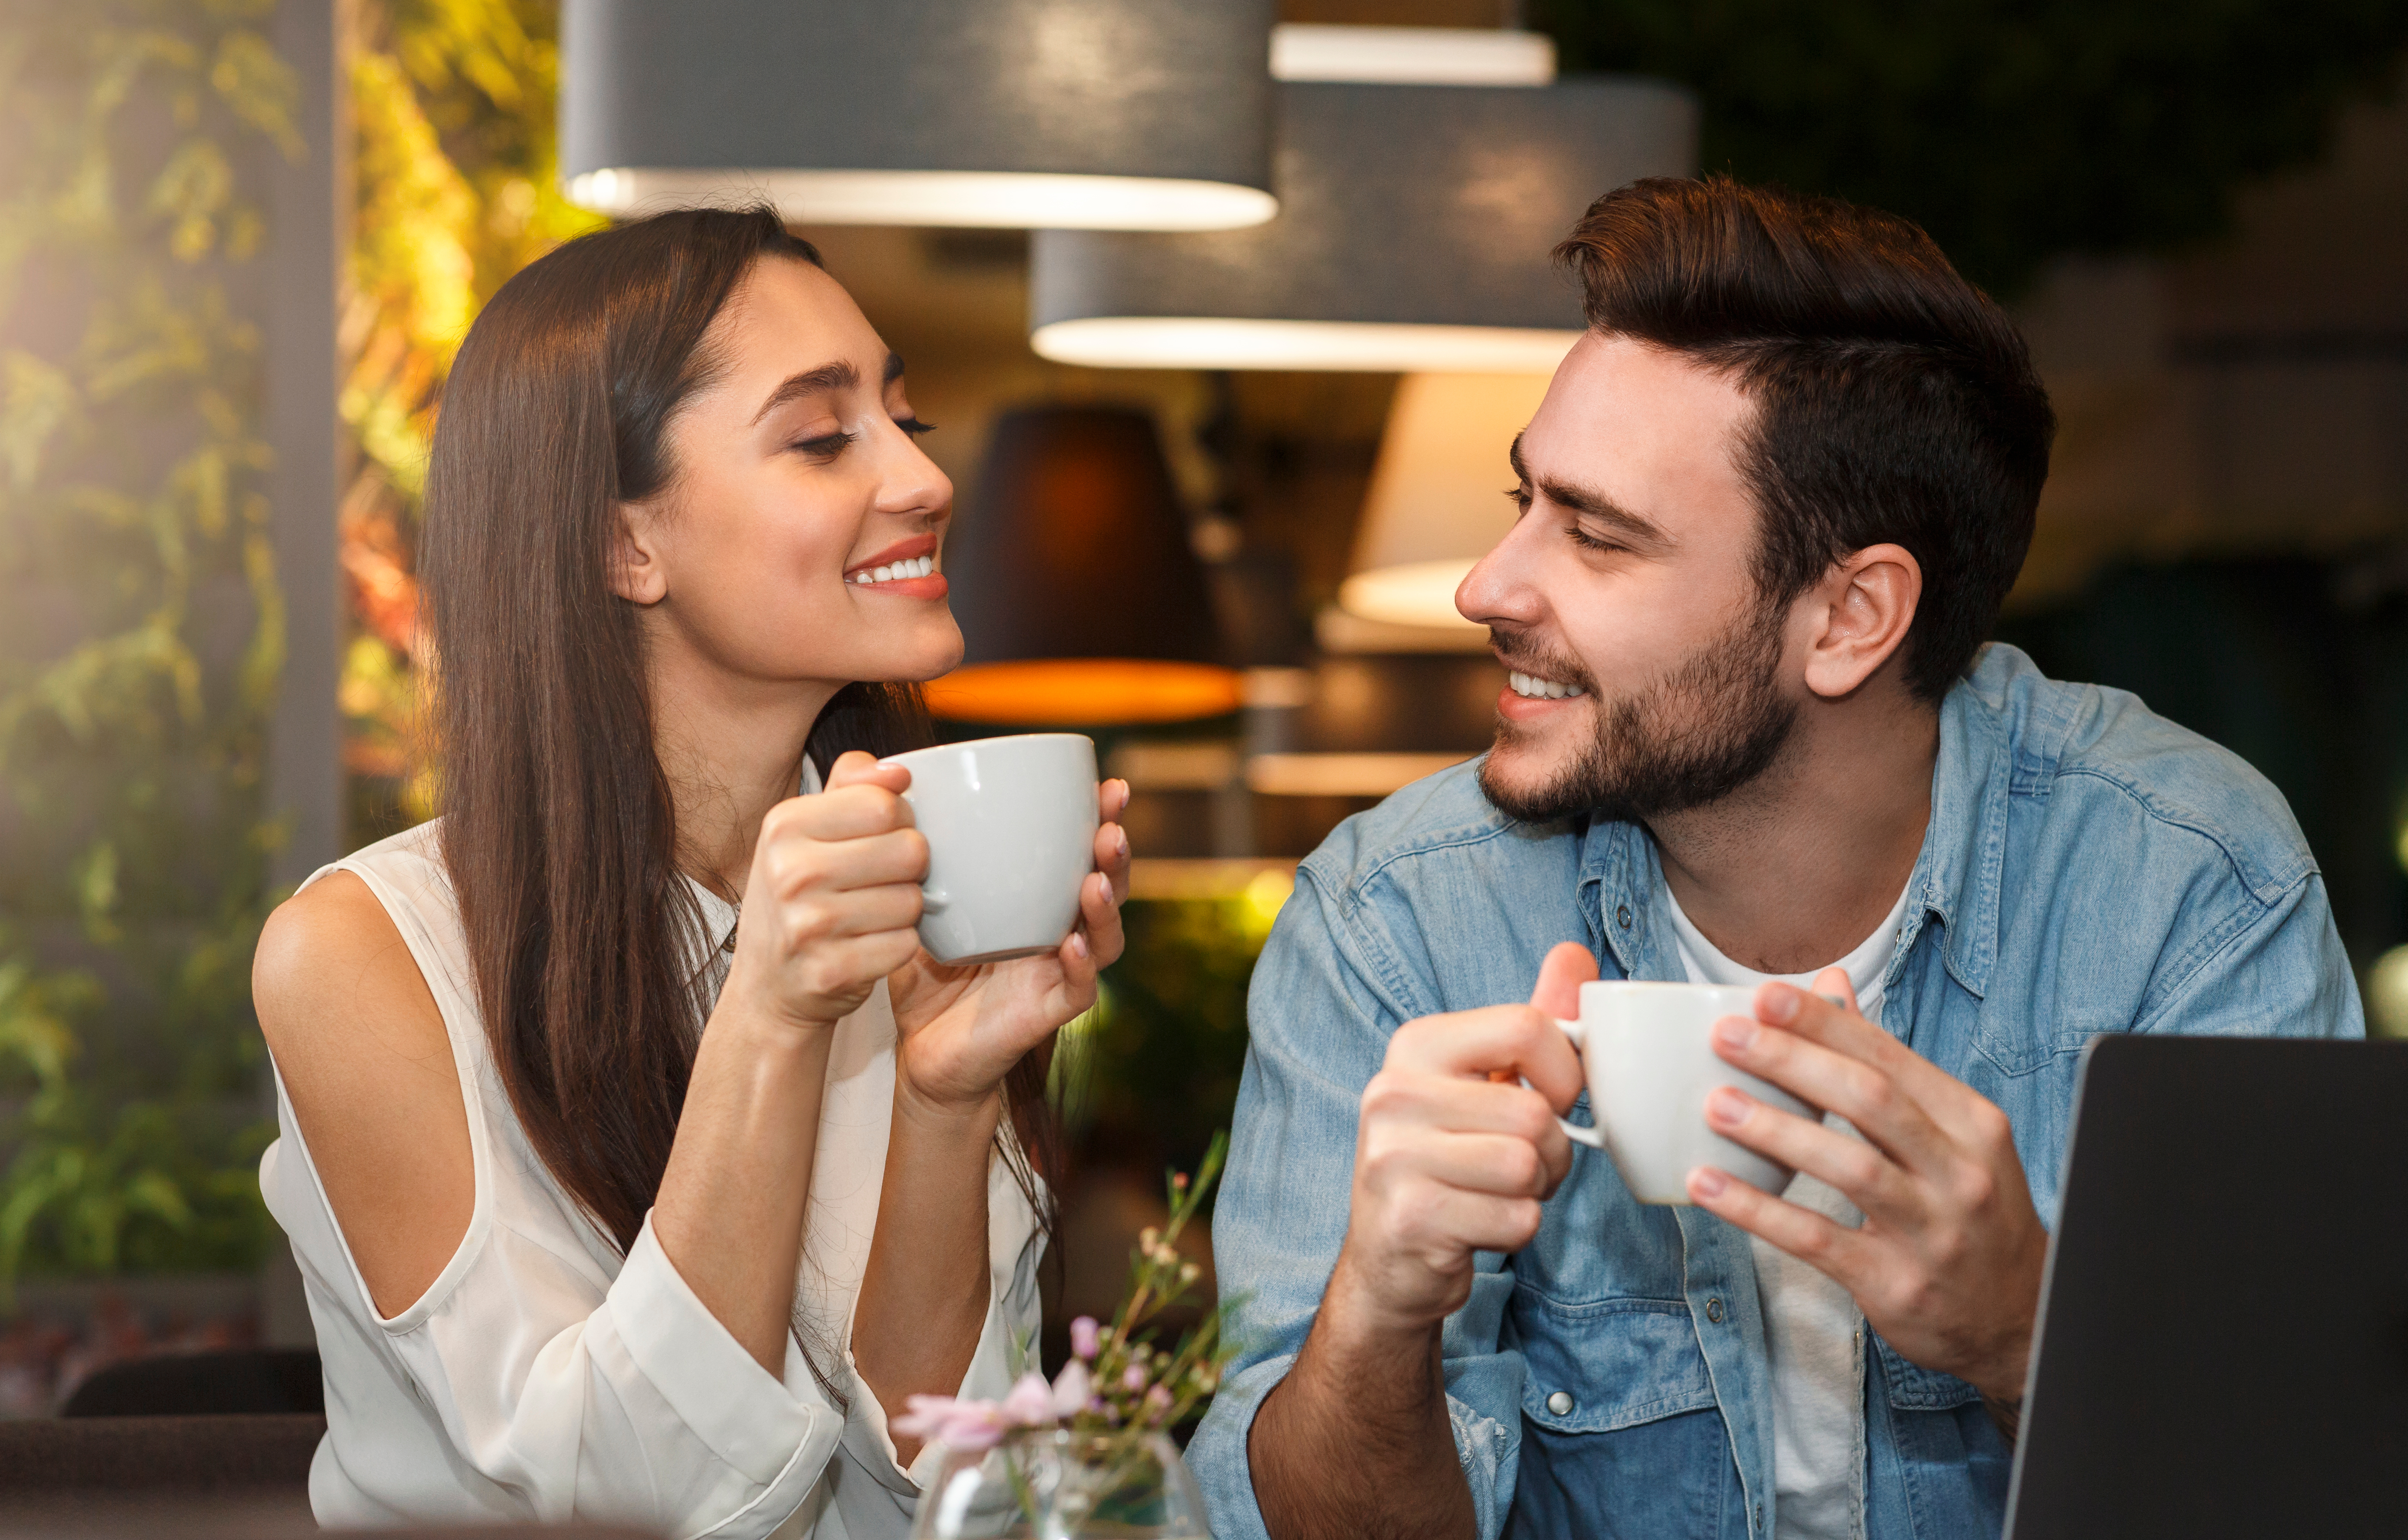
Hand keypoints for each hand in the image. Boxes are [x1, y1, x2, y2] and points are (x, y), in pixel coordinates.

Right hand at [720, 751, 928, 1031]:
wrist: (767, 987)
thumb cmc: (797, 899)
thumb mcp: (806, 831)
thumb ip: (852, 787)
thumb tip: (898, 771)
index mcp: (784, 825)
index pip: (884, 804)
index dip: (899, 821)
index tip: (880, 838)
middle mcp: (790, 872)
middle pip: (909, 851)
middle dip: (908, 867)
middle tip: (878, 882)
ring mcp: (808, 926)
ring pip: (912, 900)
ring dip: (904, 910)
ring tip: (870, 915)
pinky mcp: (830, 972)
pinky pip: (906, 945)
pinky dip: (897, 947)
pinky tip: (867, 946)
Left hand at [884, 776, 1133, 1118]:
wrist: (919, 1051)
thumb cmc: (924, 973)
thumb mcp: (907, 899)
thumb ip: (890, 838)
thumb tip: (862, 763)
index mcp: (1035, 898)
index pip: (1077, 850)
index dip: (1097, 818)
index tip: (1103, 783)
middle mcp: (1057, 929)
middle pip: (1105, 884)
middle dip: (1114, 852)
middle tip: (1110, 823)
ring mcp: (1056, 971)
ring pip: (1104, 936)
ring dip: (1107, 905)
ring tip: (1096, 879)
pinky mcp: (1046, 1011)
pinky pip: (1078, 989)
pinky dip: (1081, 967)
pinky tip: (1072, 944)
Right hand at [1330, 942, 1593, 1334]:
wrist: (1390, 1259)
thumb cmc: (1450, 1161)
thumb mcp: (1485, 1084)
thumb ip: (1532, 1023)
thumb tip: (1574, 953)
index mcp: (1416, 1046)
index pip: (1527, 1027)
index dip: (1564, 1073)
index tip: (1550, 1101)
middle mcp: (1393, 1092)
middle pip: (1534, 1111)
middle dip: (1551, 1151)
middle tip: (1518, 1165)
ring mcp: (1394, 1156)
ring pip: (1527, 1166)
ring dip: (1535, 1192)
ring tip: (1496, 1193)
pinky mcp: (1410, 1218)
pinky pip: (1516, 1219)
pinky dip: (1516, 1229)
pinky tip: (1479, 1226)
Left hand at [1686, 968, 2048, 1399]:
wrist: (2020, 1314)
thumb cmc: (1971, 1208)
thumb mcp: (1953, 1132)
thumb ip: (1887, 1062)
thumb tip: (1831, 986)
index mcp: (1972, 1123)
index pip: (1890, 1058)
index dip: (1824, 1024)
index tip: (1766, 997)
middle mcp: (1961, 1173)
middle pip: (1870, 1100)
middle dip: (1794, 1062)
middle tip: (1729, 1037)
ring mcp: (1933, 1232)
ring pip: (1848, 1167)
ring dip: (1775, 1130)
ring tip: (1716, 1104)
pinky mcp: (1897, 1284)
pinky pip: (1816, 1239)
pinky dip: (1758, 1210)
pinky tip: (1711, 1185)